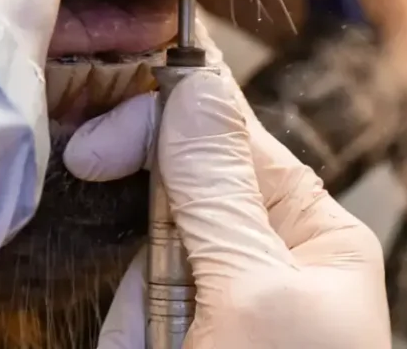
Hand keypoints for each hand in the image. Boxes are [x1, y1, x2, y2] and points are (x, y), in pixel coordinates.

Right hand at [64, 21, 390, 348]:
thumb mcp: (258, 292)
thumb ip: (218, 193)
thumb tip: (196, 88)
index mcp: (315, 236)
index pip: (237, 142)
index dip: (175, 110)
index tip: (116, 84)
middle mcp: (266, 263)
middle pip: (177, 197)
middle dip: (143, 216)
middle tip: (91, 179)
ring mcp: (215, 308)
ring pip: (140, 263)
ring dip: (136, 304)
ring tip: (160, 339)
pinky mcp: (169, 341)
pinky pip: (125, 320)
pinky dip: (125, 337)